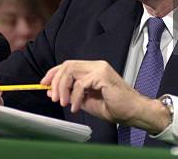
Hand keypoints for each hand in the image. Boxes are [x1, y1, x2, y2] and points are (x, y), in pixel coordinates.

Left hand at [40, 60, 169, 133]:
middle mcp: (96, 65)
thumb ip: (71, 94)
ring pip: (71, 71)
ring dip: (63, 88)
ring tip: (64, 103)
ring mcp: (100, 68)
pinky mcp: (103, 76)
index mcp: (93, 69)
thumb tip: (52, 91)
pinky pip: (81, 84)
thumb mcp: (86, 101)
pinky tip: (77, 107)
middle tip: (53, 97)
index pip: (68, 65)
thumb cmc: (114, 107)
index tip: (44, 85)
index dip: (53, 73)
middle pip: (67, 65)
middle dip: (55, 81)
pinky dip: (75, 96)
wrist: (133, 111)